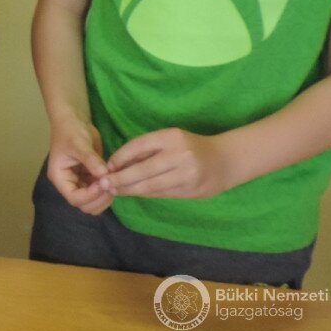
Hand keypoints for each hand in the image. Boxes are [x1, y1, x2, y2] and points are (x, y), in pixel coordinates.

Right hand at [46, 117, 112, 214]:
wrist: (74, 120)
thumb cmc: (71, 131)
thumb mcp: (79, 144)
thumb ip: (91, 161)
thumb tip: (105, 175)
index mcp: (60, 178)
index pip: (74, 198)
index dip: (90, 195)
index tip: (103, 182)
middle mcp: (69, 184)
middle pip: (85, 205)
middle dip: (99, 199)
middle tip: (112, 184)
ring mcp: (81, 182)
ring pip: (94, 202)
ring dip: (105, 196)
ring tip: (114, 181)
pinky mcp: (91, 178)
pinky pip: (101, 191)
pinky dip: (108, 188)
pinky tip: (115, 178)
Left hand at [105, 127, 233, 198]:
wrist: (226, 161)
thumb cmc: (191, 147)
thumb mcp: (170, 139)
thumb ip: (147, 149)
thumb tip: (116, 164)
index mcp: (172, 136)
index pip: (138, 146)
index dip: (120, 157)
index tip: (107, 166)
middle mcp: (180, 155)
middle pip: (143, 170)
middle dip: (120, 179)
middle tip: (104, 184)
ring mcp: (187, 174)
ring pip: (151, 186)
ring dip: (130, 190)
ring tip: (114, 191)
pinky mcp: (191, 190)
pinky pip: (161, 193)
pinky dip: (145, 194)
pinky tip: (133, 193)